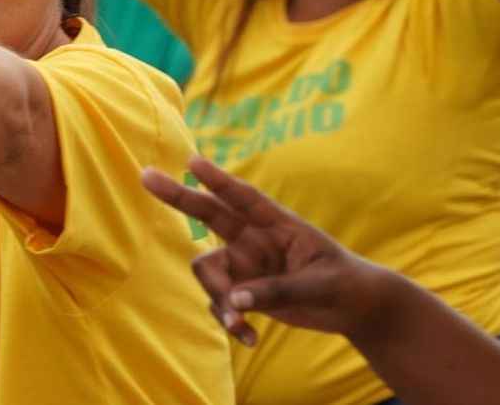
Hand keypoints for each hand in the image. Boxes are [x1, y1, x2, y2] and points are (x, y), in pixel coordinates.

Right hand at [142, 156, 387, 344]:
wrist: (353, 307)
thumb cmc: (343, 283)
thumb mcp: (318, 285)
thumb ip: (277, 290)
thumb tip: (235, 301)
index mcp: (279, 224)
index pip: (245, 197)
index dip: (218, 180)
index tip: (191, 162)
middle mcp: (255, 239)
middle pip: (209, 214)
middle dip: (178, 196)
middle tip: (145, 176)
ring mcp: (246, 264)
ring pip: (208, 271)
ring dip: (217, 297)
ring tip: (239, 325)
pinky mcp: (243, 290)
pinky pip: (221, 303)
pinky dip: (230, 321)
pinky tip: (250, 338)